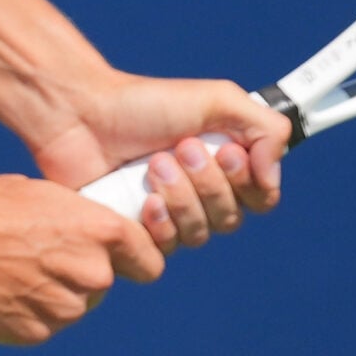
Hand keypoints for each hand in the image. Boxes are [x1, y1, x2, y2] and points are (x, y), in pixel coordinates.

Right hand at [0, 174, 164, 344]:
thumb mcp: (41, 195)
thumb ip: (76, 223)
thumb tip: (89, 238)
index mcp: (98, 231)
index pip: (148, 262)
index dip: (136, 261)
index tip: (124, 262)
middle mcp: (91, 272)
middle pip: (103, 283)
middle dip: (79, 274)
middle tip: (39, 257)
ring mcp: (64, 307)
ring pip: (72, 306)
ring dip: (51, 295)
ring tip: (11, 271)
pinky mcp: (36, 333)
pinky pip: (42, 325)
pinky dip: (26, 313)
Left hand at [29, 72, 289, 253]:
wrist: (83, 115)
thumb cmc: (146, 104)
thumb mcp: (217, 100)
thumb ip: (265, 128)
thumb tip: (273, 176)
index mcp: (223, 167)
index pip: (261, 197)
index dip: (248, 183)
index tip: (225, 152)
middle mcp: (200, 196)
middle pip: (231, 219)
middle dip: (207, 183)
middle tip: (178, 149)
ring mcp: (168, 218)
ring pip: (200, 236)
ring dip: (181, 198)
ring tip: (154, 165)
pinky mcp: (136, 237)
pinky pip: (165, 256)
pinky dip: (159, 225)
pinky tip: (143, 201)